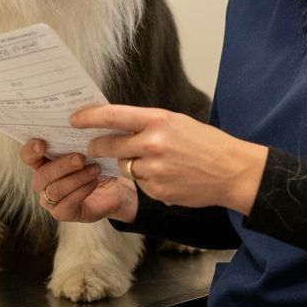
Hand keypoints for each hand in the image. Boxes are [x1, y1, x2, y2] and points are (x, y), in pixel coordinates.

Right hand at [20, 139, 137, 222]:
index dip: (31, 150)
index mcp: (43, 161)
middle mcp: (42, 181)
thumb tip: (81, 115)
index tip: (43, 143)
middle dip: (61, 165)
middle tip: (81, 158)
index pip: (27, 155)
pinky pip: (66, 204)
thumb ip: (78, 135)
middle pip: (41, 175)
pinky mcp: (62, 213)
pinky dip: (81, 191)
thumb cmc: (98, 162)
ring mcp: (50, 200)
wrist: (116, 188)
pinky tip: (94, 182)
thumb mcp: (89, 147)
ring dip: (76, 178)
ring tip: (95, 169)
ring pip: (54, 190)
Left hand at [73, 104, 267, 212]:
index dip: (89, 117)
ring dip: (128, 163)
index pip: (113, 115)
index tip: (74, 118)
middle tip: (93, 146)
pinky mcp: (156, 190)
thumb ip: (147, 123)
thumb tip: (117, 124)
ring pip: (123, 165)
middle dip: (97, 146)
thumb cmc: (206, 143)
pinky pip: (138, 183)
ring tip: (153, 161)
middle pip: (108, 144)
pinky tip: (165, 175)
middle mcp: (153, 143)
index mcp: (158, 120)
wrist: (231, 171)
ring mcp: (154, 169)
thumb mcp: (177, 122)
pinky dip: (145, 180)